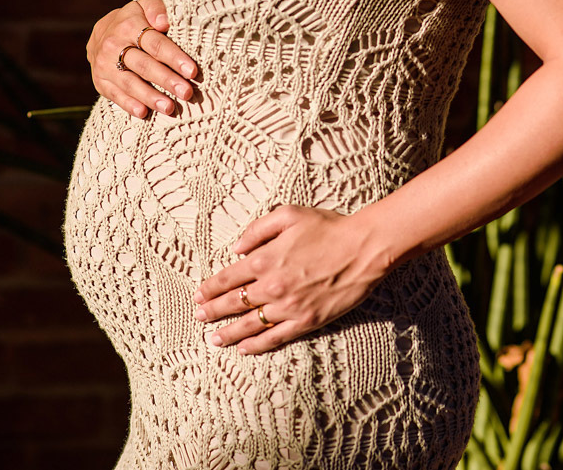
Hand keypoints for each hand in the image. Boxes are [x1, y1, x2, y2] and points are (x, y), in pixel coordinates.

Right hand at [86, 0, 197, 118]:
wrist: (102, 32)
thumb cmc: (135, 19)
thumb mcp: (145, 6)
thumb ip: (156, 8)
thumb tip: (164, 22)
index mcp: (128, 25)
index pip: (155, 43)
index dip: (174, 57)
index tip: (192, 71)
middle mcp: (113, 45)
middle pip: (144, 65)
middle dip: (167, 80)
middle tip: (187, 93)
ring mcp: (104, 65)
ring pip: (130, 83)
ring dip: (151, 97)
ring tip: (170, 108)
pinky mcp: (100, 81)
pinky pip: (114, 95)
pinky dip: (128, 104)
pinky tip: (144, 113)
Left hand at [193, 205, 389, 354]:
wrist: (364, 247)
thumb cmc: (329, 227)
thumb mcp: (289, 214)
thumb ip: (258, 229)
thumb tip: (236, 247)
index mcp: (265, 259)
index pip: (228, 278)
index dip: (210, 288)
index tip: (198, 294)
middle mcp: (272, 285)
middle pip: (234, 302)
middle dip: (213, 310)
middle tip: (199, 317)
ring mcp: (288, 306)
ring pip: (250, 324)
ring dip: (228, 332)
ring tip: (214, 339)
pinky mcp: (306, 320)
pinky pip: (275, 337)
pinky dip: (257, 344)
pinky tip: (244, 348)